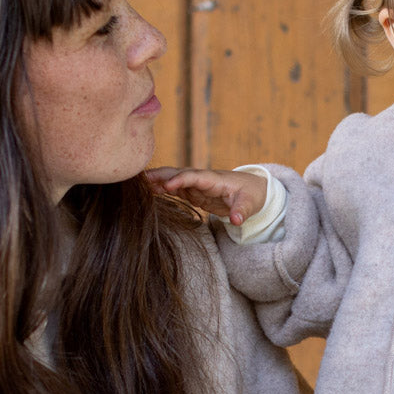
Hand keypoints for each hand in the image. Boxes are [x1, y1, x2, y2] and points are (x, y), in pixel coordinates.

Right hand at [147, 166, 268, 229]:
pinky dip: (162, 189)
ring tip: (138, 185)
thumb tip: (236, 220)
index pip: (195, 177)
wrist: (254, 189)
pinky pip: (175, 188)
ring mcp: (196, 185)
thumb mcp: (250, 204)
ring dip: (157, 181)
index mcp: (215, 179)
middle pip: (179, 173)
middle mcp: (202, 179)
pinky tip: (148, 193)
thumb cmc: (252, 194)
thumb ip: (241, 211)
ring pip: (173, 179)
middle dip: (161, 175)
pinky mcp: (194, 192)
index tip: (167, 185)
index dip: (181, 180)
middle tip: (141, 179)